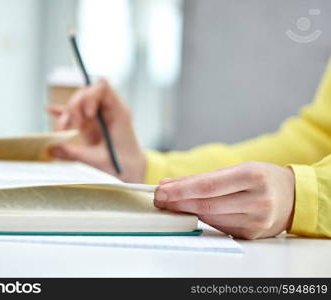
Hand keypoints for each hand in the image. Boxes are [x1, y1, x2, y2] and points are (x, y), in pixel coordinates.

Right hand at [47, 79, 145, 182]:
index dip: (91, 95)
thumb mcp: (98, 159)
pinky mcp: (90, 123)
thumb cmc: (123, 162)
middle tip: (73, 127)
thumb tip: (52, 149)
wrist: (131, 168)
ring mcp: (97, 115)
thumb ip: (75, 153)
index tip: (88, 114)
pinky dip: (64, 112)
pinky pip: (75, 113)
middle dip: (75, 108)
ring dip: (67, 115)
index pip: (103, 87)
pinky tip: (50, 110)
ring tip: (61, 131)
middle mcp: (107, 109)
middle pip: (86, 93)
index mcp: (118, 111)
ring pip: (78, 104)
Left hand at [154, 162, 294, 238]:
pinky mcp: (252, 234)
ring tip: (170, 203)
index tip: (161, 190)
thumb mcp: (238, 168)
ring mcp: (256, 220)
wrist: (293, 197)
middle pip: (206, 205)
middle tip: (159, 198)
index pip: (208, 186)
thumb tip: (169, 184)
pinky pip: (219, 226)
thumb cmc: (262, 178)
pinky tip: (192, 211)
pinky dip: (202, 218)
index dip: (181, 190)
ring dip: (186, 211)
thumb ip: (203, 178)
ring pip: (210, 217)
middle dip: (178, 202)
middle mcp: (257, 200)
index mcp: (252, 176)